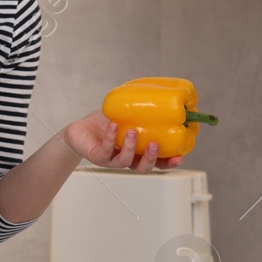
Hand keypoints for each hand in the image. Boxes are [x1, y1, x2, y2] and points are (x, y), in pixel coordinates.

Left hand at [61, 109, 183, 173]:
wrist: (81, 130)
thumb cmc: (107, 124)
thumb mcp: (128, 116)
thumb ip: (143, 109)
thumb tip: (163, 93)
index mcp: (138, 153)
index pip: (158, 162)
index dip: (169, 162)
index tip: (180, 156)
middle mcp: (127, 159)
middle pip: (143, 168)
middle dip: (151, 158)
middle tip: (155, 145)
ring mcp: (112, 159)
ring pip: (125, 161)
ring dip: (130, 147)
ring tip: (132, 131)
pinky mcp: (97, 156)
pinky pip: (106, 150)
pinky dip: (111, 137)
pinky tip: (113, 125)